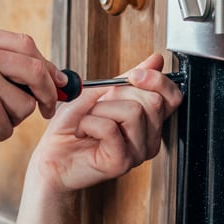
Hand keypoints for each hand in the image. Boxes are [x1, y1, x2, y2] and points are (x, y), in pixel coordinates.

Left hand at [30, 53, 182, 192]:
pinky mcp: (121, 162)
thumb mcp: (99, 94)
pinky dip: (89, 122)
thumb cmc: (71, 128)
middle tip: (98, 106)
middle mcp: (148, 139)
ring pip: (132, 112)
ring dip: (99, 109)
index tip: (134, 75)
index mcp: (148, 123)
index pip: (172, 97)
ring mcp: (137, 153)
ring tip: (88, 121)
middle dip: (118, 94)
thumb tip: (155, 61)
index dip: (157, 80)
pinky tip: (83, 131)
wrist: (51, 159)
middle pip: (153, 101)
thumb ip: (128, 80)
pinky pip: (110, 128)